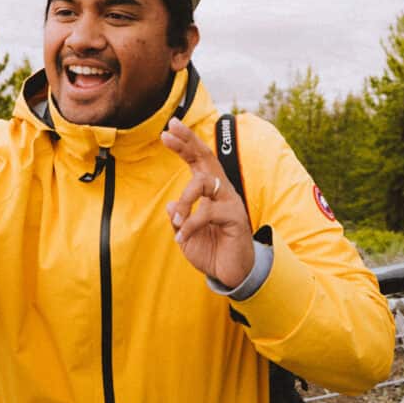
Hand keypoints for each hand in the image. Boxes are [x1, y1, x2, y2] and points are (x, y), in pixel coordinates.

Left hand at [160, 117, 254, 289]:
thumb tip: (170, 204)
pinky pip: (207, 212)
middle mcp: (221, 191)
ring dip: (185, 198)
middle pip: (206, 158)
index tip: (168, 130)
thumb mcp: (185, 234)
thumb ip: (179, 218)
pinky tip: (182, 238)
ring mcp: (230, 202)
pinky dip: (189, 225)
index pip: (198, 161)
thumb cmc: (211, 251)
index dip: (184, 144)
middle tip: (171, 128)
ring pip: (204, 182)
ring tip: (176, 221)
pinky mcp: (235, 217)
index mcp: (210, 191)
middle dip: (188, 141)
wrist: (230, 274)